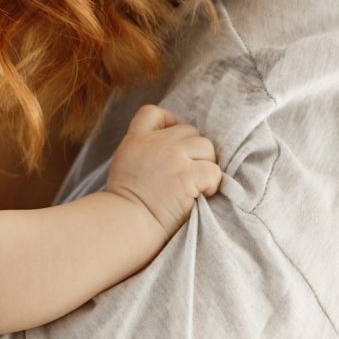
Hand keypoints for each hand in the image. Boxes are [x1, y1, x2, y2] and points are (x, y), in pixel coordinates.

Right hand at [105, 105, 221, 235]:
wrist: (125, 225)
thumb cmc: (125, 206)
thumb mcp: (125, 166)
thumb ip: (144, 152)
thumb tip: (173, 152)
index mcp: (135, 140)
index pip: (153, 113)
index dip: (169, 123)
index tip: (172, 145)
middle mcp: (154, 143)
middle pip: (189, 131)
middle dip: (193, 152)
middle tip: (187, 176)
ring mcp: (172, 156)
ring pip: (206, 147)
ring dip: (206, 165)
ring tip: (196, 186)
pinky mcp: (187, 175)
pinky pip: (214, 171)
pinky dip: (212, 185)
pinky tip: (200, 197)